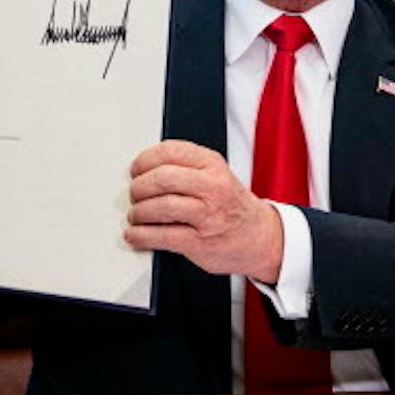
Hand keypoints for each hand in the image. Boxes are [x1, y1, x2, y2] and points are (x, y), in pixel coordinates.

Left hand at [124, 139, 284, 283]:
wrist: (260, 238)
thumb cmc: (231, 206)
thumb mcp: (216, 175)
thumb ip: (185, 168)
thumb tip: (143, 170)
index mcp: (212, 164)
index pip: (169, 152)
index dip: (144, 161)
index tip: (135, 170)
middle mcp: (212, 187)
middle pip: (161, 178)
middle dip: (139, 187)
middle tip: (134, 195)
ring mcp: (208, 215)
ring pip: (160, 207)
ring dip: (138, 213)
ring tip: (135, 216)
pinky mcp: (200, 242)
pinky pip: (162, 236)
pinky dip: (141, 236)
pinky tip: (136, 235)